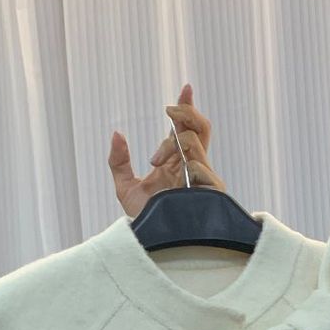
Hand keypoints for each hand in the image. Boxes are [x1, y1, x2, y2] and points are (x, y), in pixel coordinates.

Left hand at [109, 83, 224, 216]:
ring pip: (194, 143)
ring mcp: (203, 179)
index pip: (186, 128)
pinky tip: (177, 184)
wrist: (154, 242)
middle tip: (167, 111)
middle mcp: (192, 166)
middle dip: (186, 112)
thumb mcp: (125, 188)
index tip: (186, 87)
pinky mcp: (212, 194)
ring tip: (154, 162)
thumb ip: (118, 161)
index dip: (187, 107)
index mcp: (175, 162)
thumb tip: (116, 133)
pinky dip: (187, 168)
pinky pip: (201, 168)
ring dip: (170, 145)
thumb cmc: (144, 220)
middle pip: (200, 128)